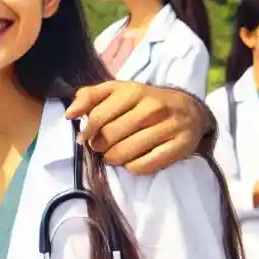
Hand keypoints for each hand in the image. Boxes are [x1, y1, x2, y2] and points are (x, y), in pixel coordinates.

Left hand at [66, 82, 207, 174]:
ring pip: (126, 153)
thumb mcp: (117, 91)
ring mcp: (170, 127)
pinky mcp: (182, 146)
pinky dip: (133, 167)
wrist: (189, 109)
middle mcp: (153, 107)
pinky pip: (146, 165)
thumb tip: (69, 114)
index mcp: (134, 91)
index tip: (85, 137)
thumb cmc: (144, 101)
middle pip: (111, 136)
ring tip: (112, 155)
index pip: (98, 116)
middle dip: (99, 145)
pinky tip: (131, 161)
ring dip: (113, 158)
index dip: (87, 131)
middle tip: (100, 147)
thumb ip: (90, 97)